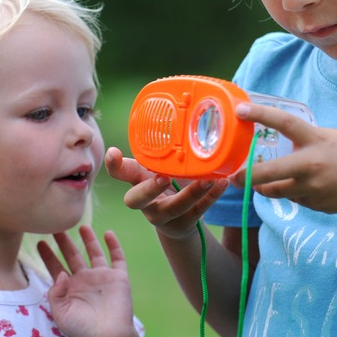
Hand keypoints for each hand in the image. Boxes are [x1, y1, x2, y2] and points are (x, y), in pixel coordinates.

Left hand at [38, 226, 137, 336]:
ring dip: (88, 239)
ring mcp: (102, 277)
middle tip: (55, 227)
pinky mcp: (119, 277)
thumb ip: (55, 294)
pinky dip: (114, 245)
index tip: (40, 242)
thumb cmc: (83, 330)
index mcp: (69, 288)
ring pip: (94, 253)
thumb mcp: (61, 314)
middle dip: (64, 242)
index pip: (56, 267)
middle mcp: (85, 280)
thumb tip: (60, 273)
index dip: (48, 255)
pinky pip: (117, 258)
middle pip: (73, 255)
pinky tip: (108, 234)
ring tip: (82, 226)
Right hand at [103, 147, 228, 239]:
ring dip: (192, 193)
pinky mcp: (184, 224)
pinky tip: (222, 183)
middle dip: (149, 189)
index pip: (119, 173)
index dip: (114, 165)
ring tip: (208, 179)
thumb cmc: (168, 185)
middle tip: (163, 177)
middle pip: (136, 200)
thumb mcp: (160, 168)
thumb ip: (161, 150)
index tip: (114, 152)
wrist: (180, 221)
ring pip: (174, 208)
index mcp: (137, 181)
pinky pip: (198, 211)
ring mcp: (164, 216)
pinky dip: (211, 197)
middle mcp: (145, 202)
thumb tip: (175, 112)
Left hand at [235, 102, 336, 214]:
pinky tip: (308, 188)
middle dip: (246, 177)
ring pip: (276, 191)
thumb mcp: (333, 138)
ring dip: (265, 187)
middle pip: (267, 173)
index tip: (240, 109)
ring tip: (260, 183)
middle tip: (233, 177)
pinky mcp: (315, 205)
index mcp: (316, 141)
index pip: (284, 123)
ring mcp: (313, 189)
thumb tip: (284, 143)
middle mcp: (311, 166)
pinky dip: (293, 193)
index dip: (260, 114)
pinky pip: (295, 199)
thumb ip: (308, 140)